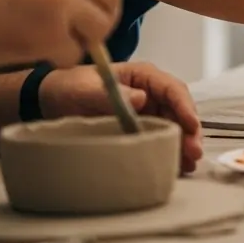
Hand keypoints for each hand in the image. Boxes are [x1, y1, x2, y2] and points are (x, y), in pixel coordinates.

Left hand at [39, 61, 201, 172]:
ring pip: (174, 127)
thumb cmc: (68, 88)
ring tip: (188, 164)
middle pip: (179, 110)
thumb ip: (111, 93)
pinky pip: (161, 139)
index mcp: (142, 76)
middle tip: (193, 153)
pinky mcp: (141, 129)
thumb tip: (142, 98)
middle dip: (189, 131)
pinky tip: (175, 166)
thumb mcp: (85, 89)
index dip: (185, 107)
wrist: (51, 101)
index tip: (192, 125)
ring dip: (183, 144)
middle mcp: (151, 93)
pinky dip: (170, 151)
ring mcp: (147, 112)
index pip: (172, 89)